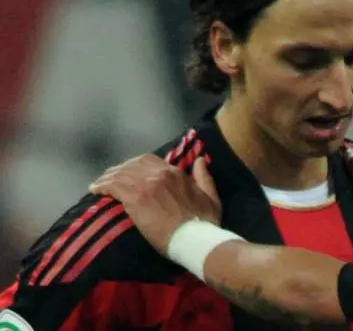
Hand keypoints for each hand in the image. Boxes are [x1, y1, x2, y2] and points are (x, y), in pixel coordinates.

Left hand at [89, 154, 221, 254]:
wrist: (195, 238)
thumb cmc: (205, 223)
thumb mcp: (212, 197)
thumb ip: (204, 177)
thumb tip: (201, 160)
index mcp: (176, 173)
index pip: (149, 161)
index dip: (135, 166)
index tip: (129, 173)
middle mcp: (159, 174)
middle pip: (132, 164)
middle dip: (119, 169)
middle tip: (110, 178)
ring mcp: (146, 185)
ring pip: (120, 174)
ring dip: (107, 178)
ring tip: (99, 184)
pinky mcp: (134, 199)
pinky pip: (113, 186)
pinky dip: (102, 186)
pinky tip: (95, 190)